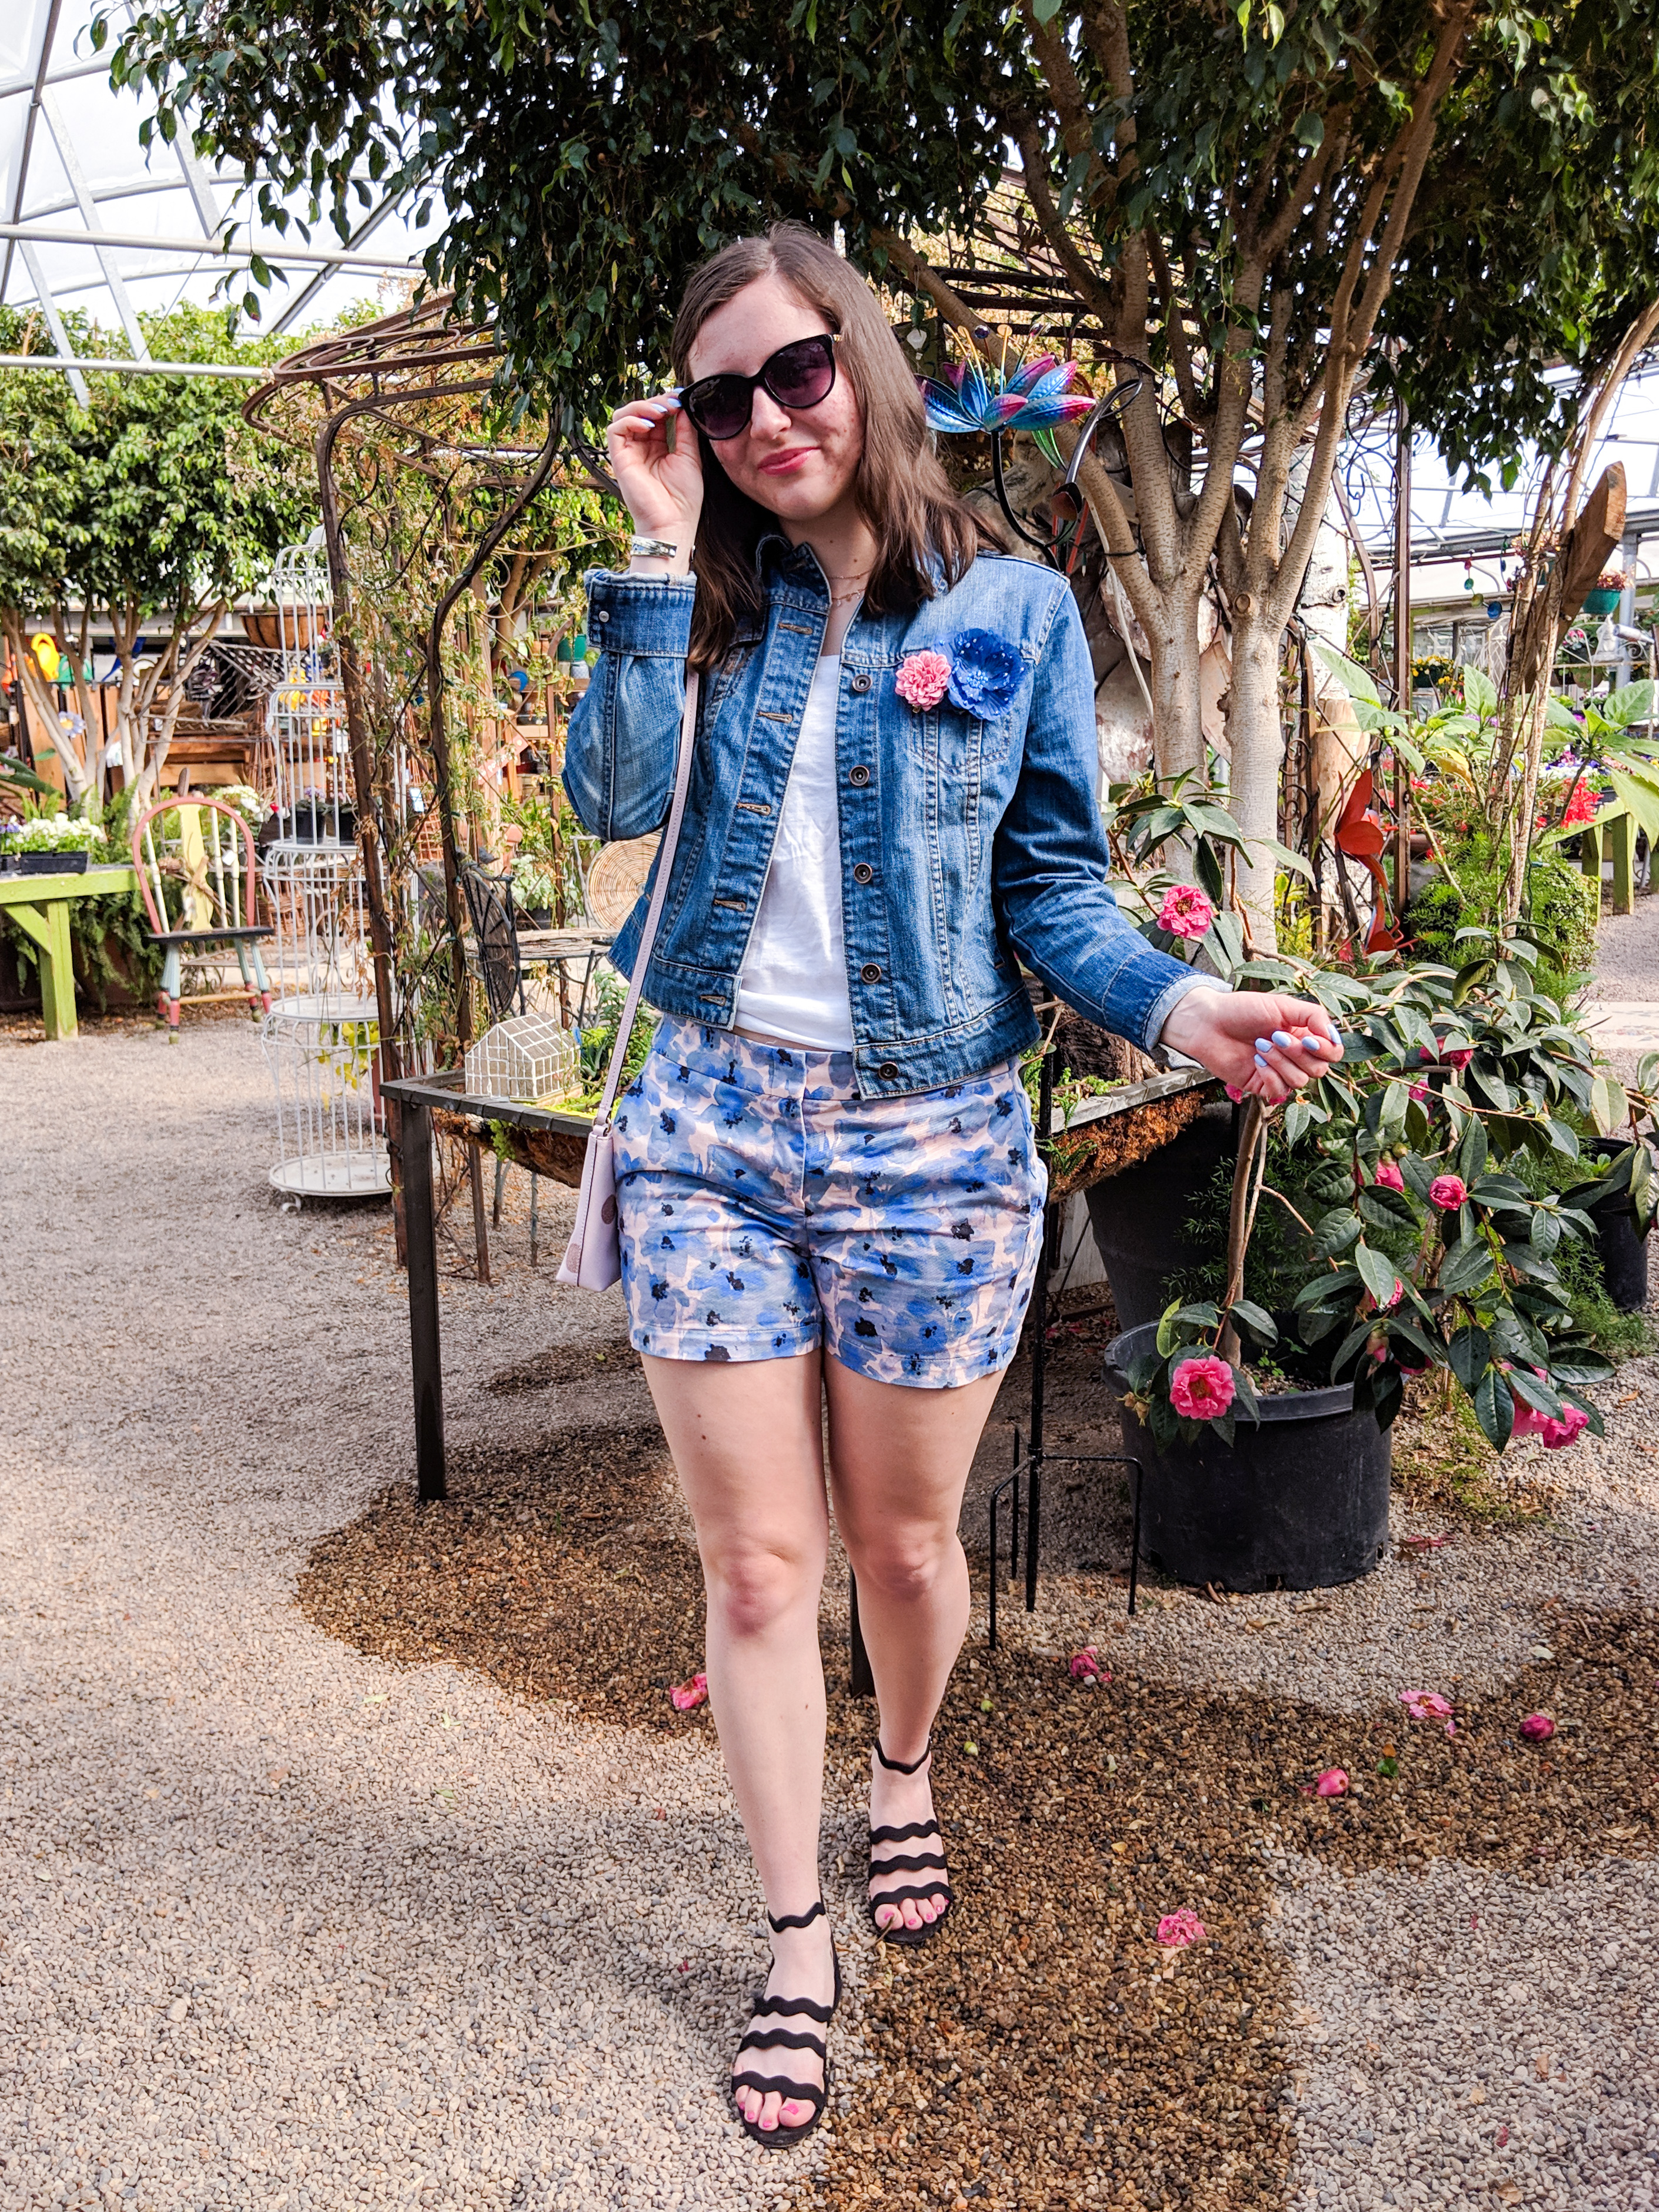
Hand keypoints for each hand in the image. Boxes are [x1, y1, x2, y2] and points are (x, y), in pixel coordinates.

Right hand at [604, 393, 703, 551]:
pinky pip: (615, 430)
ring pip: (624, 415)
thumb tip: (683, 405)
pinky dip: (630, 420)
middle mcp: (641, 448)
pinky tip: (649, 423)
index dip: (667, 402)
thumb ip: (685, 431)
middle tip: (673, 401)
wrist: (673, 523)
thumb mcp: (690, 456)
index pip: (657, 416)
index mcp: (658, 447)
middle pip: (640, 411)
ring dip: (642, 406)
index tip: (682, 397)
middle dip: (657, 401)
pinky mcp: (619, 459)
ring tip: (661, 410)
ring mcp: (629, 453)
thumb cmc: (683, 499)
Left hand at [1159, 988, 1341, 1104]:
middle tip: (1275, 1036)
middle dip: (1299, 1053)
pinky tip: (1256, 1060)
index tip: (1309, 1038)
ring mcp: (1279, 1072)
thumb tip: (1333, 1036)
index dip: (1327, 1049)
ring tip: (1260, 1046)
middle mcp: (1295, 1056)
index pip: (1333, 1053)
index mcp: (1305, 1035)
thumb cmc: (1243, 1010)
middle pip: (1320, 1070)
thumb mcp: (1283, 1005)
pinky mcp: (1261, 1085)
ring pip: (1300, 1081)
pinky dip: (1270, 1075)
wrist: (1208, 1022)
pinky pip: (1279, 1091)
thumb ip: (1314, 1017)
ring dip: (1281, 1062)